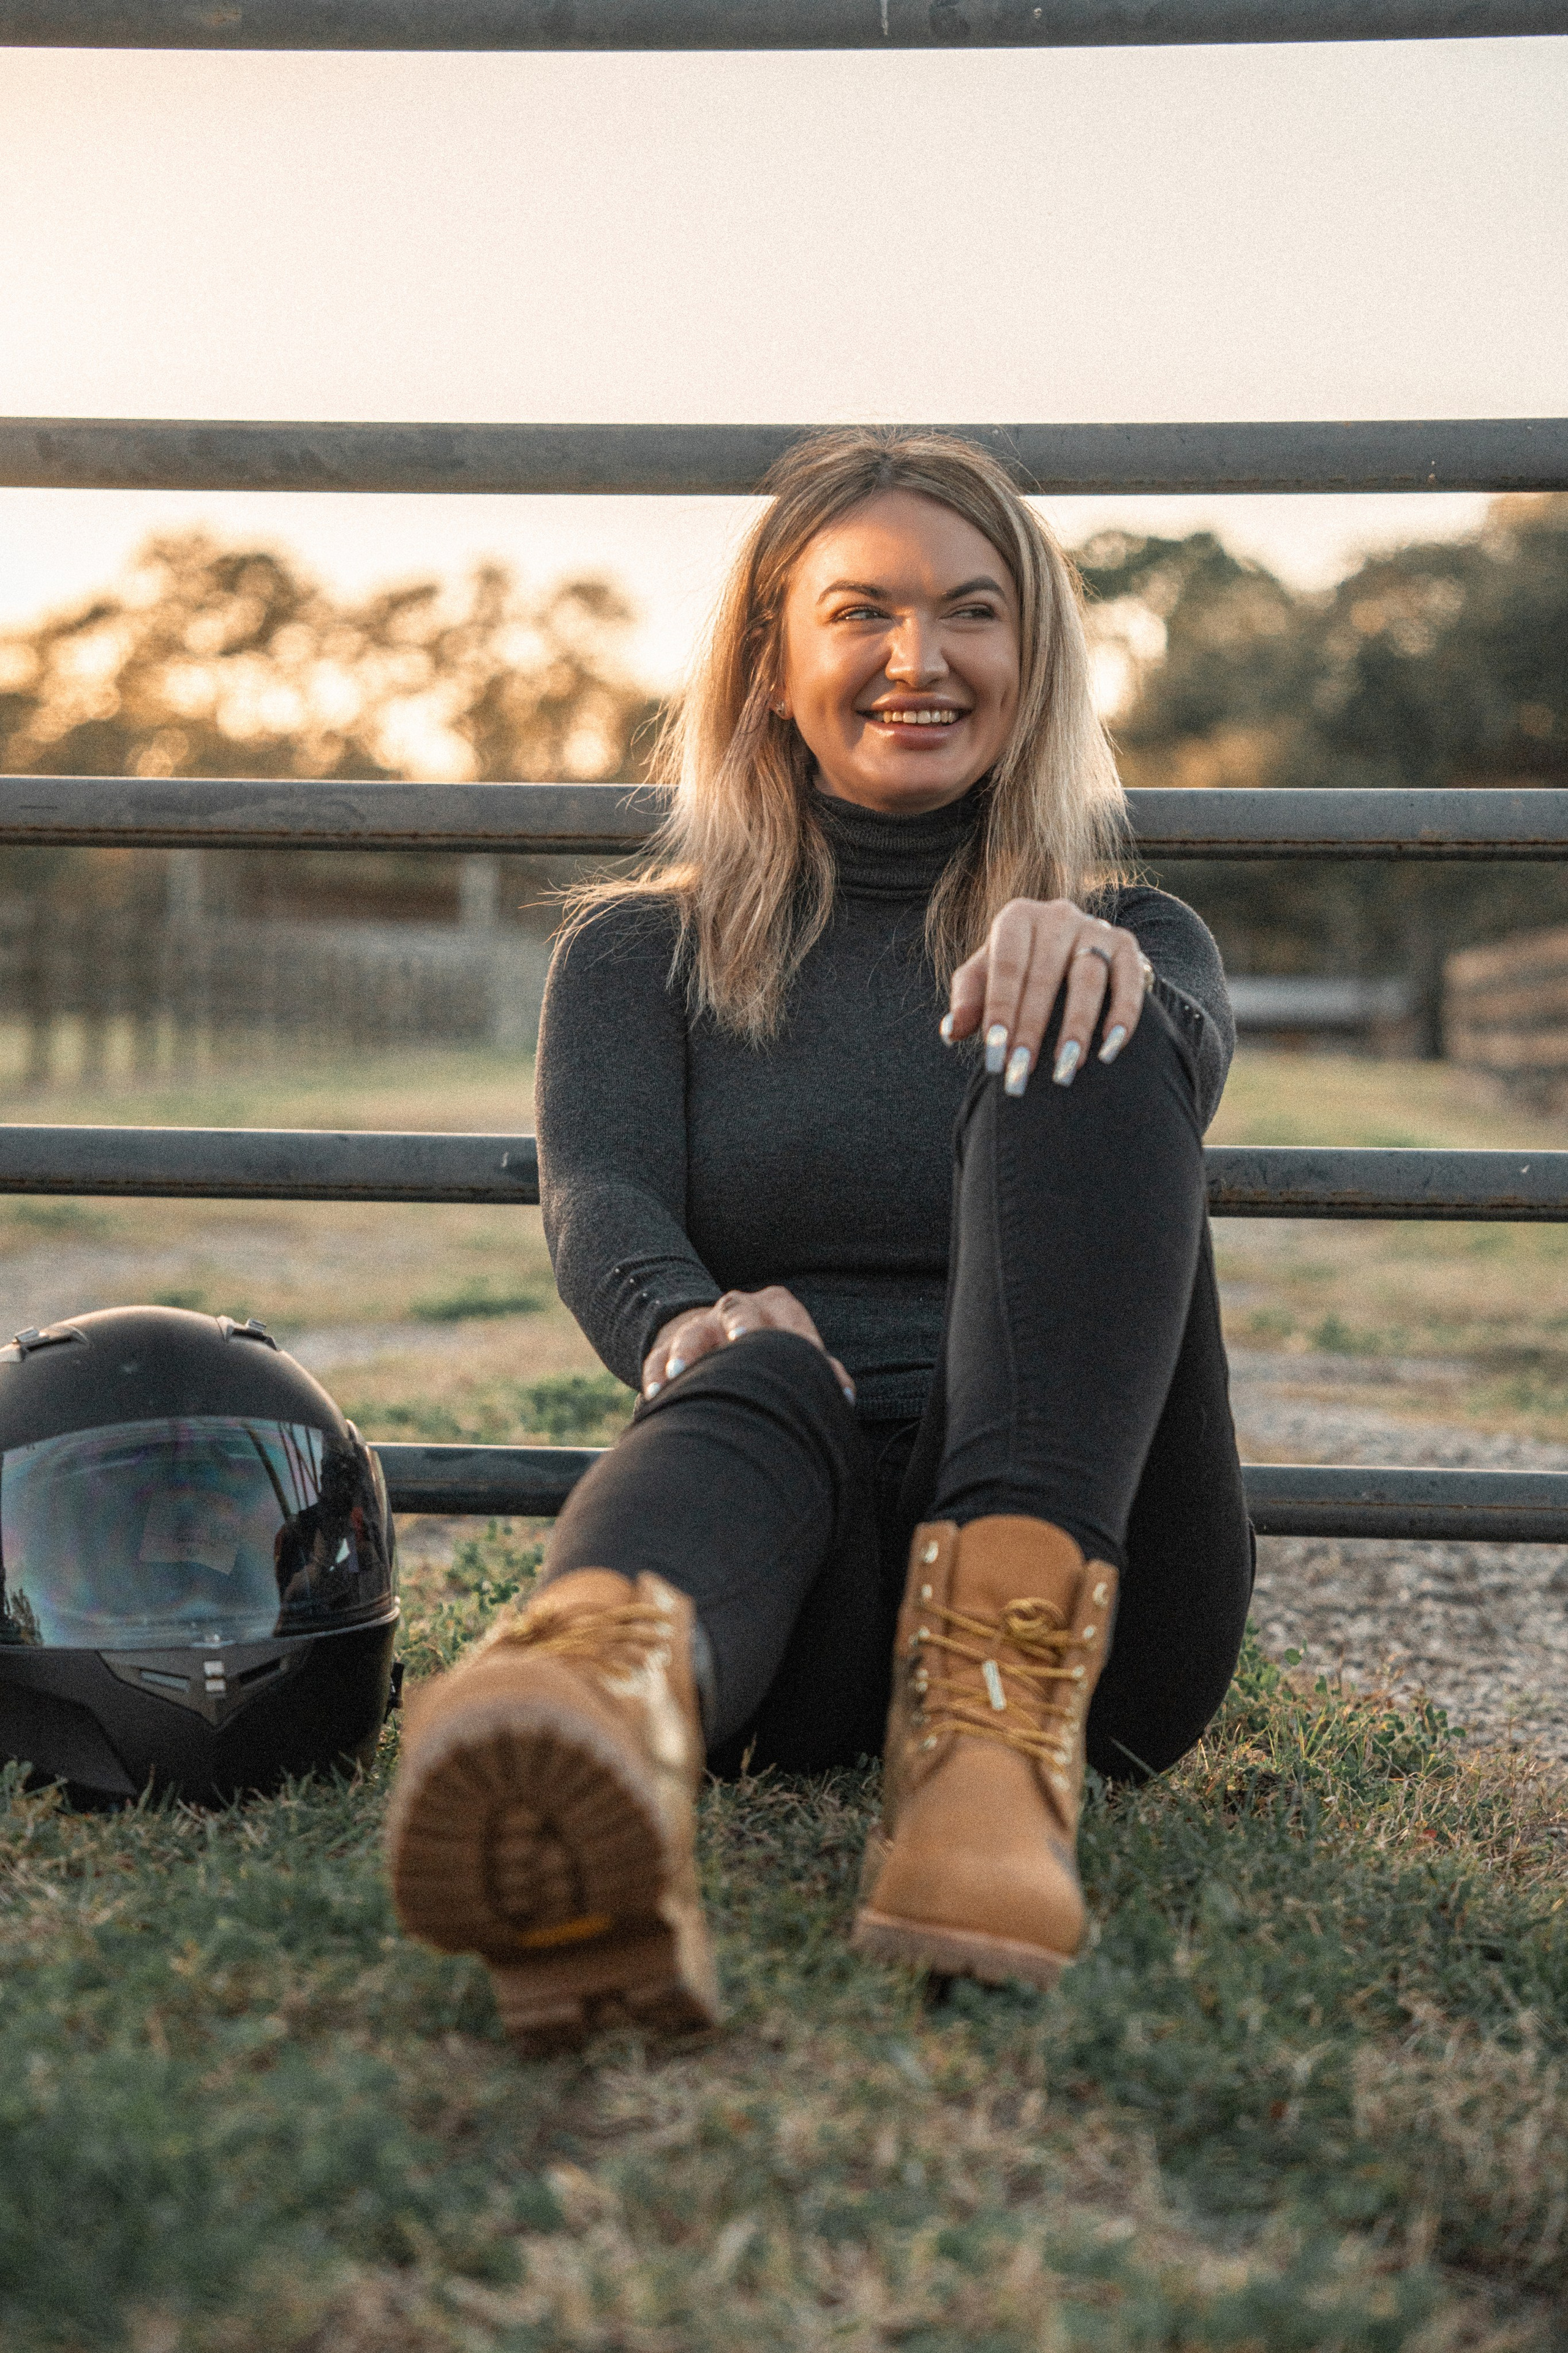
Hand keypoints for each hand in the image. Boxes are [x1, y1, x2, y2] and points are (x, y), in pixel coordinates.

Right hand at [642, 1286, 854, 1403]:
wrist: (715, 1337)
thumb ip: (822, 1371)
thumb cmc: (769, 1351)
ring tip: (681, 1372)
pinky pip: (657, 1359)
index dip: (797, 1338)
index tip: (804, 1357)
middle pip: (737, 1311)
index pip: (787, 1317)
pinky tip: (657, 1397)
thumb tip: (843, 1396)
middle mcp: (735, 1309)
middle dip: (740, 1323)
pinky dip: (656, 1377)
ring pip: (691, 1334)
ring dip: (687, 1353)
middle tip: (740, 1338)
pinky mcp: (666, 1348)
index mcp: (774, 1307)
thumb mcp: (796, 1352)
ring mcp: (699, 1327)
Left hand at [941, 898, 1153, 1094]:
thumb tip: (951, 1030)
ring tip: (1066, 1067)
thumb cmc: (1016, 970)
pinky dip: (1122, 1015)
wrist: (1066, 951)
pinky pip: (1128, 981)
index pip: (1008, 965)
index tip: (995, 1050)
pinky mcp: (1127, 944)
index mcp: (1017, 918)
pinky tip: (1110, 1050)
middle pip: (1045, 974)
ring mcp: (1096, 927)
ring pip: (1088, 978)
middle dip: (1032, 1027)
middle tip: (1023, 1070)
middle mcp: (1058, 916)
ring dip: (1076, 1026)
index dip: (1001, 1008)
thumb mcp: (985, 977)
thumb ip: (968, 1001)